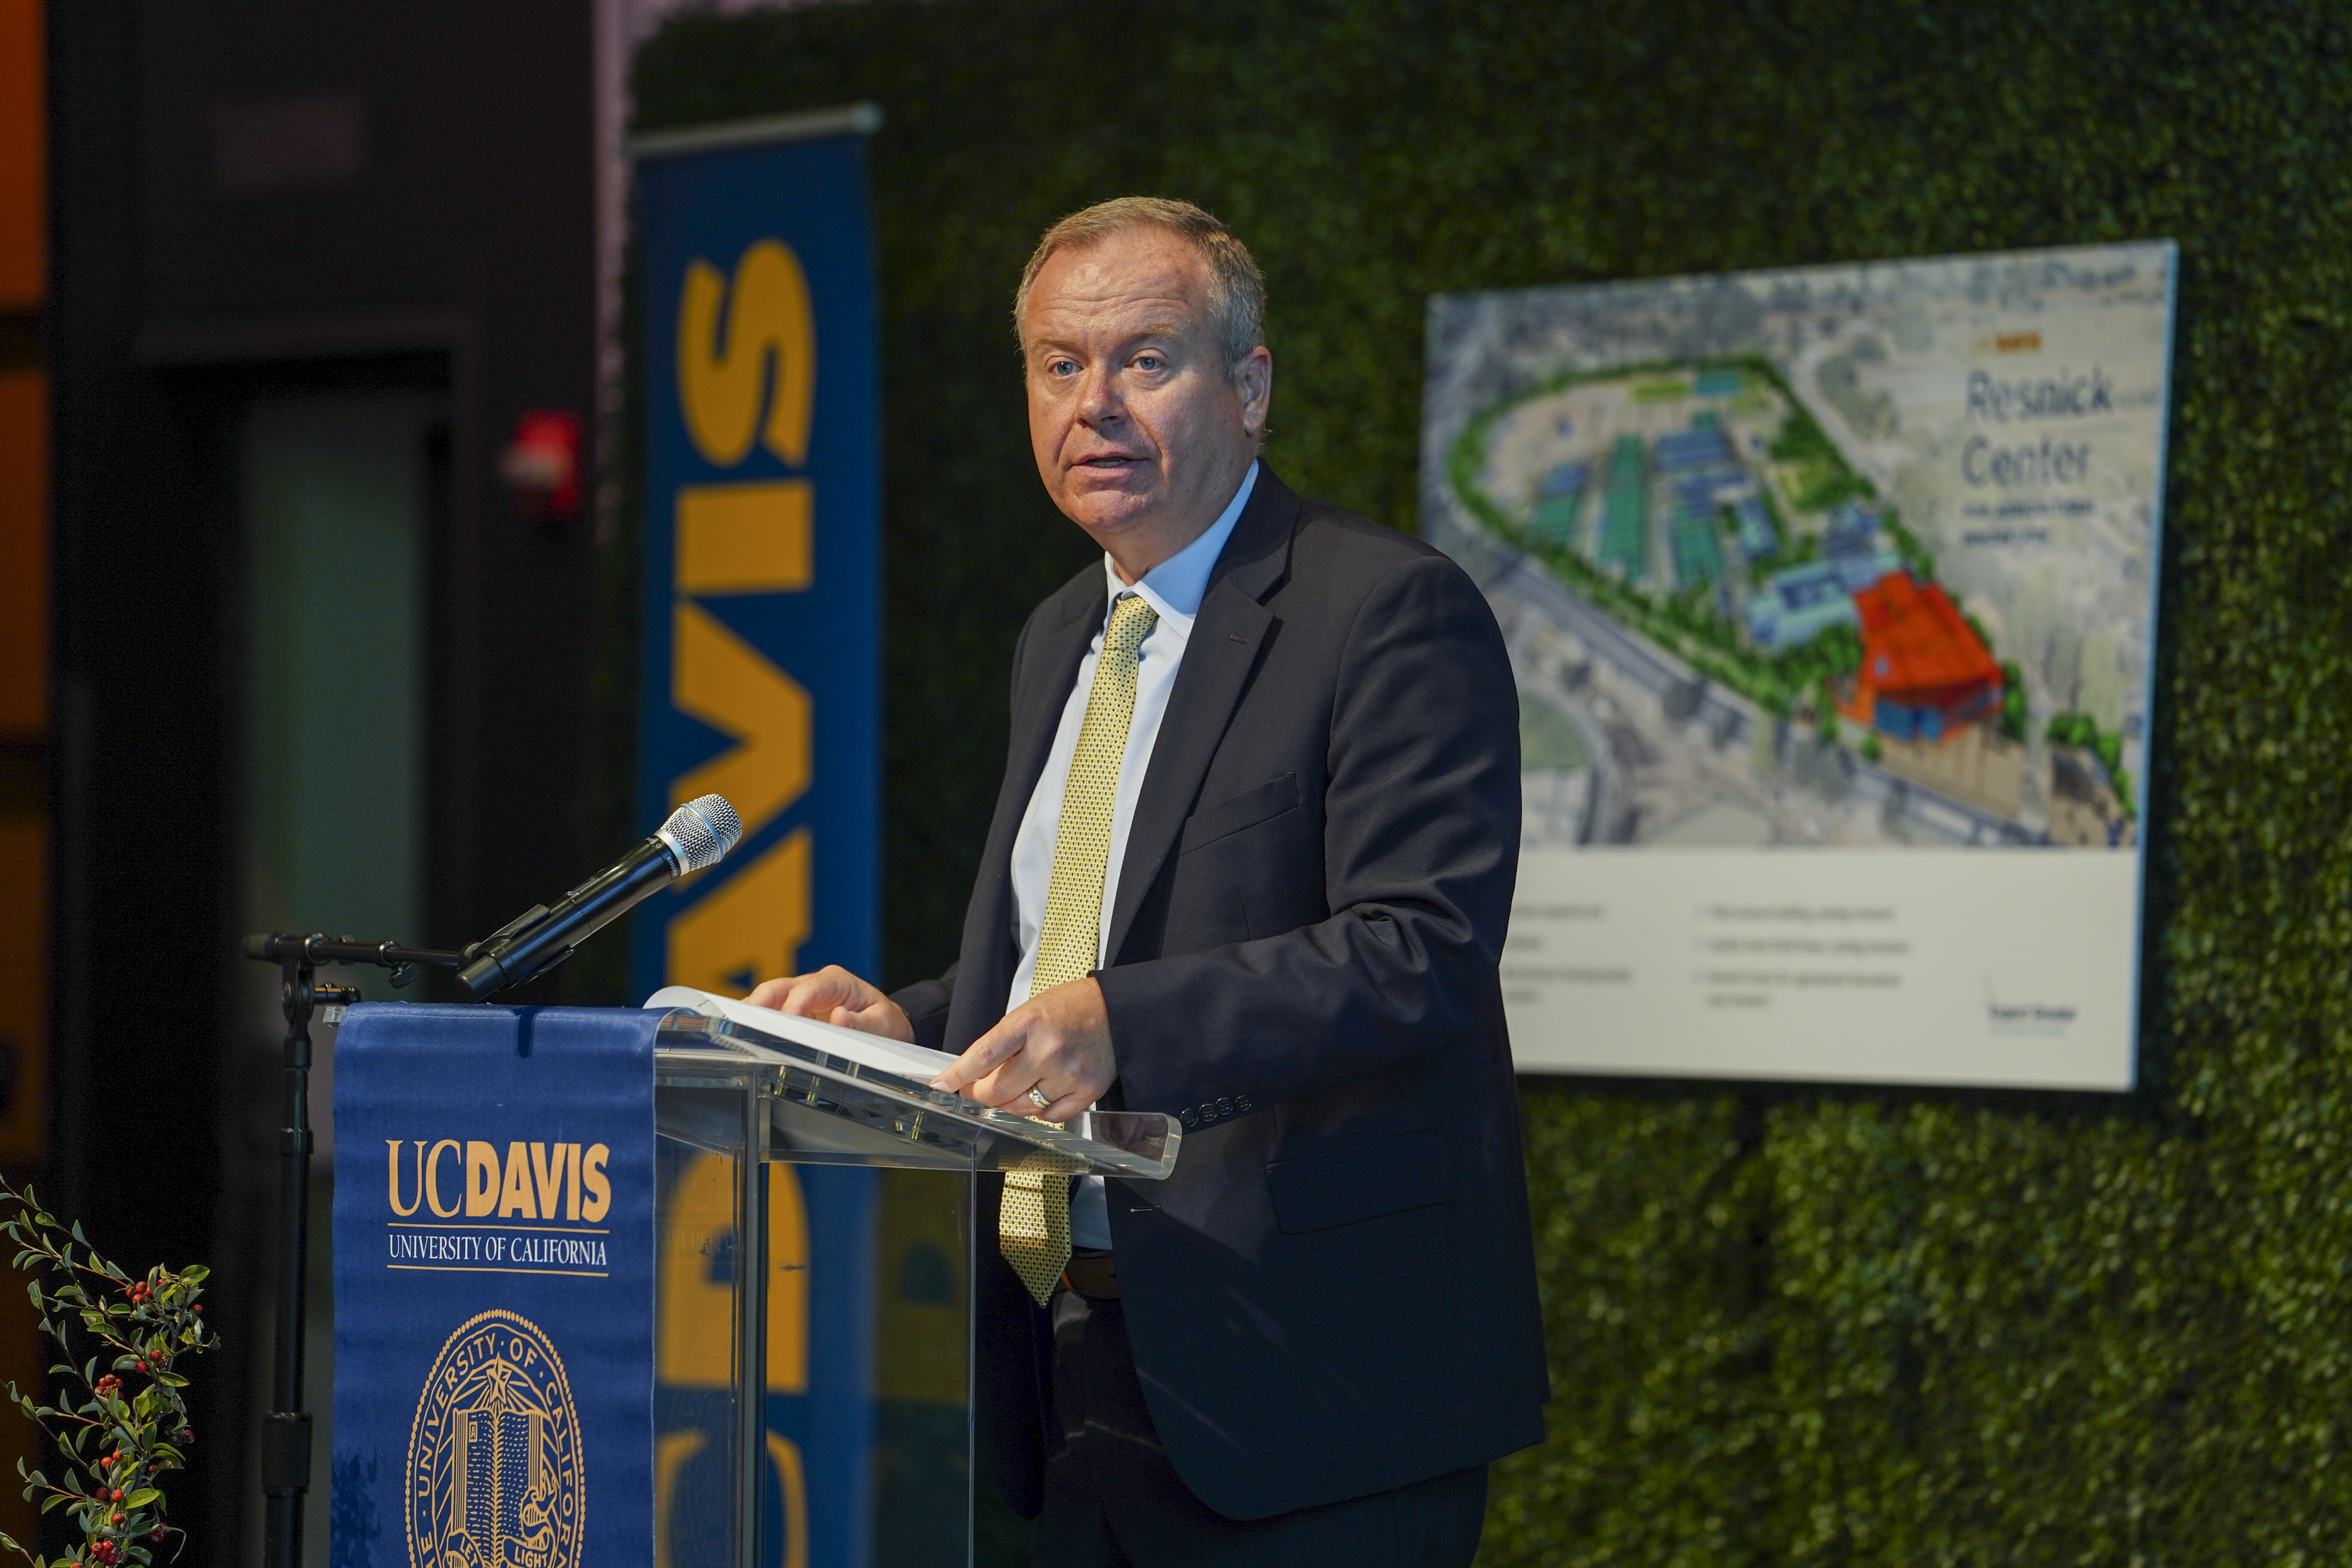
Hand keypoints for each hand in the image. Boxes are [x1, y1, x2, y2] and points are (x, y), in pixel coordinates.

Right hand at [746, 965, 914, 1042]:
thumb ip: (862, 1024)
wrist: (887, 1024)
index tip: (785, 1022)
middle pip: (779, 988)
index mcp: (837, 981)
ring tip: (736, 1029)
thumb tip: (839, 1017)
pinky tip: (745, 1033)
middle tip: (742, 1022)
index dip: (794, 1004)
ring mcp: (803, 996)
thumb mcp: (883, 1025)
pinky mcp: (796, 1011)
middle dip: (759, 1003)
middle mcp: (816, 984)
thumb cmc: (885, 1022)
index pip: (808, 989)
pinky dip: (759, 1021)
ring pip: (770, 998)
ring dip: (754, 1012)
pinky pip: (773, 1012)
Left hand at [930, 977, 1113, 1121]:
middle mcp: (1049, 1049)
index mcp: (1029, 1023)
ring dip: (1009, 1103)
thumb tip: (971, 1075)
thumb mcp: (1028, 1013)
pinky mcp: (1088, 1091)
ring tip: (1014, 1087)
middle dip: (980, 1094)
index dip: (958, 1075)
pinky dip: (1039, 1111)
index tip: (941, 1086)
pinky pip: (1050, 1116)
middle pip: (998, 1090)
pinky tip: (1041, 1092)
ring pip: (1021, 1108)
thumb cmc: (1068, 1008)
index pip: (983, 1056)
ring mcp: (1069, 1073)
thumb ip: (1002, 1043)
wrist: (1115, 1010)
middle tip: (976, 1090)